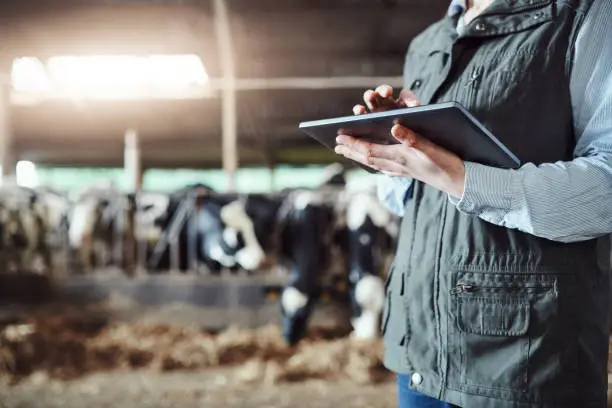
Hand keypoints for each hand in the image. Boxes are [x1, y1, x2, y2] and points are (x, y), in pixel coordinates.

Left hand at [335, 85, 465, 197]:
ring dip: (359, 157)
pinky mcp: (408, 172)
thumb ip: (412, 138)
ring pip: (374, 163)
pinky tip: (373, 163)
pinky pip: (384, 167)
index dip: (354, 143)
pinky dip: (374, 163)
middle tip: (336, 145)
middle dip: (351, 151)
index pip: (370, 150)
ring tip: (348, 152)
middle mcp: (397, 165)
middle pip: (367, 158)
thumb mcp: (431, 147)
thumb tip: (394, 126)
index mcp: (400, 157)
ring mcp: (401, 170)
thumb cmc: (446, 163)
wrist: (458, 181)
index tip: (339, 137)